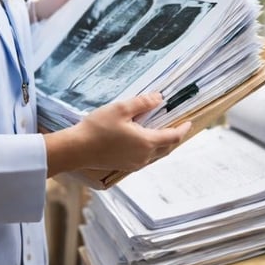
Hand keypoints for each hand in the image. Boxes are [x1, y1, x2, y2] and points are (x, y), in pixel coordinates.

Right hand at [50, 93, 189, 175]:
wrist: (75, 149)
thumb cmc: (97, 127)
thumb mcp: (121, 108)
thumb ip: (143, 102)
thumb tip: (160, 98)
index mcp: (146, 142)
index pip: (173, 137)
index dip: (183, 129)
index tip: (190, 122)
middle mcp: (143, 157)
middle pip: (167, 148)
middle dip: (175, 137)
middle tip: (180, 126)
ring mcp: (133, 164)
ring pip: (156, 155)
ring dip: (163, 145)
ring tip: (165, 132)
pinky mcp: (124, 167)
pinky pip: (145, 159)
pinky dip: (152, 150)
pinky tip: (146, 141)